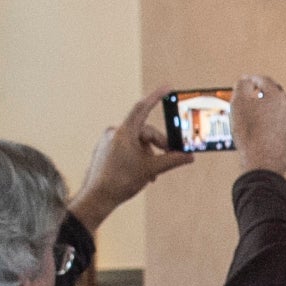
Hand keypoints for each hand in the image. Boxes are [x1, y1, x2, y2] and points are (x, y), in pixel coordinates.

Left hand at [70, 89, 194, 226]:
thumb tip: (188, 157)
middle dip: (158, 144)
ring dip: (147, 154)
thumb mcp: (151, 169)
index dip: (156, 97)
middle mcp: (114, 132)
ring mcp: (108, 141)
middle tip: (169, 156)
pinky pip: (126, 147)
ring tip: (152, 172)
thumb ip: (172, 160)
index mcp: (124, 132)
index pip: (143, 108)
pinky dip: (136, 156)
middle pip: (144, 131)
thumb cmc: (121, 181)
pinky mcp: (105, 150)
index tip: (167, 88)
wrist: (97, 197)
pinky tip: (140, 172)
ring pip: (136, 141)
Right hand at [230, 71, 285, 176]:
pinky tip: (273, 134)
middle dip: (274, 95)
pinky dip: (282, 131)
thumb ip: (242, 86)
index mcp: (277, 97)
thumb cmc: (249, 133)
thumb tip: (246, 80)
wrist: (263, 164)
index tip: (248, 82)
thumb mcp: (238, 104)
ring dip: (281, 113)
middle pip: (285, 96)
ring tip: (268, 118)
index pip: (266, 81)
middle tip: (262, 99)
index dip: (254, 80)